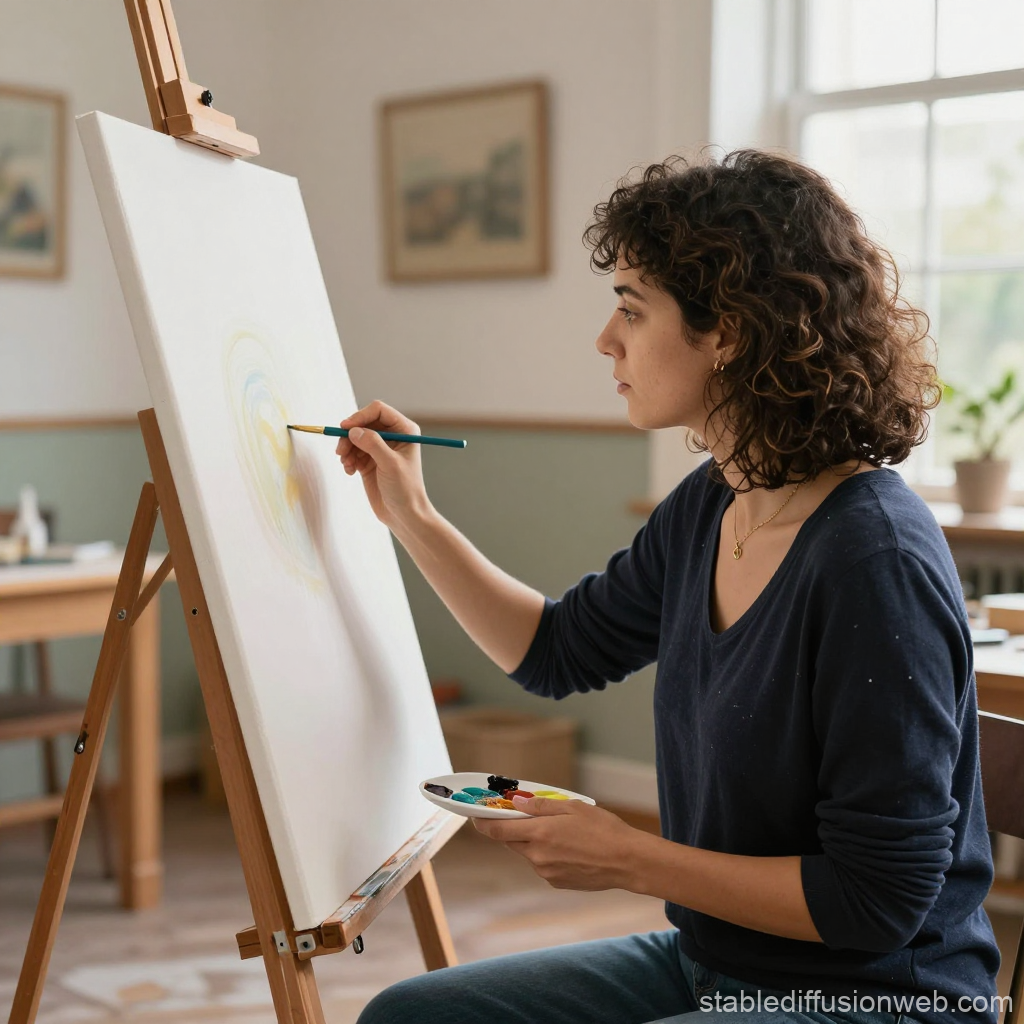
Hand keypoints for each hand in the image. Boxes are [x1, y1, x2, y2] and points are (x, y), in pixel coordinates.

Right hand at [336, 401, 430, 527]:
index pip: (378, 411)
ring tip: (347, 464)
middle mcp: (392, 436)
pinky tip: (350, 471)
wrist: (404, 515)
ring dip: (346, 449)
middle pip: (363, 423)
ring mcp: (380, 448)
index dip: (360, 416)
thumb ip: (372, 444)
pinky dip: (347, 459)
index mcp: (405, 430)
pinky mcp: (369, 461)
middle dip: (350, 436)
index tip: (345, 428)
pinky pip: (352, 452)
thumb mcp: (390, 464)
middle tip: (340, 451)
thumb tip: (353, 431)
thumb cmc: (405, 489)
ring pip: (355, 437)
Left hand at [473, 796, 648, 891]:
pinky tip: (570, 848)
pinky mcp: (557, 883)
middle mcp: (538, 857)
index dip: (482, 823)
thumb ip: (541, 806)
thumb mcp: (572, 807)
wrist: (627, 861)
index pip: (498, 831)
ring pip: (529, 853)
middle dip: (514, 829)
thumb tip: (517, 803)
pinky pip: (543, 865)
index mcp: (539, 834)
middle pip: (512, 842)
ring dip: (535, 841)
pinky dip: (548, 854)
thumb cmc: (603, 829)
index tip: (474, 816)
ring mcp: (546, 873)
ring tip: (561, 832)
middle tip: (525, 816)